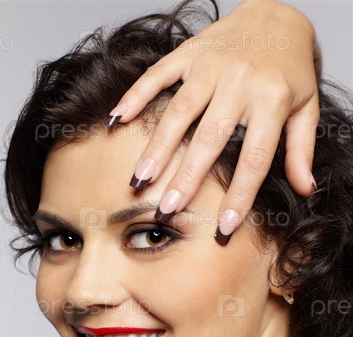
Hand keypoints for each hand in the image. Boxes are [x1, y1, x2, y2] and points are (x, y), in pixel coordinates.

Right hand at [107, 0, 319, 243]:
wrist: (277, 15)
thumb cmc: (290, 69)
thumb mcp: (306, 108)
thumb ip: (301, 150)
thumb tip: (304, 190)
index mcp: (272, 100)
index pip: (254, 158)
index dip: (239, 195)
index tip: (224, 227)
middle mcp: (241, 81)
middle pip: (210, 138)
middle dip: (187, 177)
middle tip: (168, 209)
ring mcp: (211, 64)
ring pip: (179, 110)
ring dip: (157, 146)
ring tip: (140, 179)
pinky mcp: (189, 52)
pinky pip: (158, 74)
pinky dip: (135, 96)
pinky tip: (118, 120)